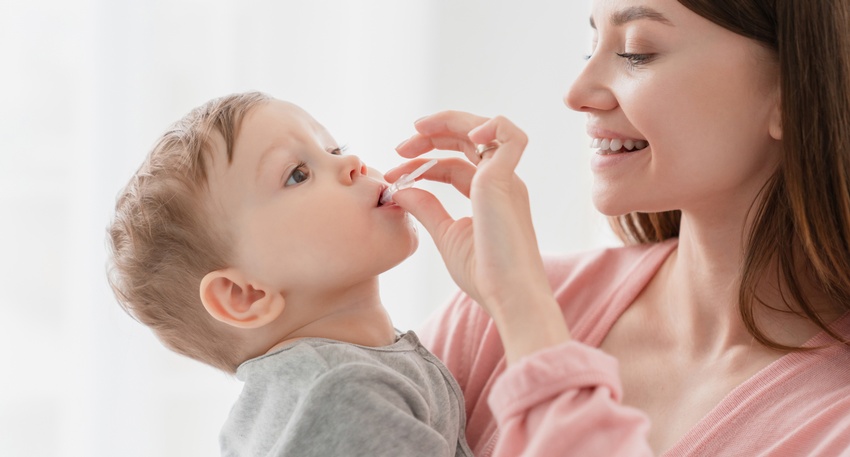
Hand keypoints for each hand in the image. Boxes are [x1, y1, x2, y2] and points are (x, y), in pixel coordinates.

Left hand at [388, 111, 569, 362]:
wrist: (508, 295)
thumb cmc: (484, 274)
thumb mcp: (447, 235)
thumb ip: (426, 209)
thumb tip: (401, 190)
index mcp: (489, 194)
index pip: (454, 164)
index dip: (422, 164)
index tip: (393, 175)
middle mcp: (501, 181)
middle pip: (468, 139)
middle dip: (431, 135)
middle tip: (400, 147)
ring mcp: (507, 178)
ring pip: (486, 128)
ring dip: (451, 121)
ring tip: (419, 130)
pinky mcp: (506, 180)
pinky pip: (509, 134)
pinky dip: (488, 125)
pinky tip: (462, 136)